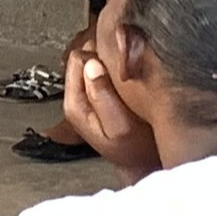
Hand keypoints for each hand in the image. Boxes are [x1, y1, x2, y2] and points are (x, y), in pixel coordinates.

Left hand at [62, 33, 158, 179]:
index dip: (100, 56)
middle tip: (127, 72)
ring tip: (132, 75)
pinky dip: (119, 66)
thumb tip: (92, 65)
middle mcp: (77, 95)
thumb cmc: (134, 148)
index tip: (120, 67)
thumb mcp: (120, 127)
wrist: (142, 162)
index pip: (78, 59)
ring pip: (96, 57)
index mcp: (75, 103)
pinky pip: (107, 65)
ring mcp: (89, 91)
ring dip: (114, 60)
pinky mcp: (102, 89)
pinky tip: (133, 77)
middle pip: (85, 54)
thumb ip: (103, 97)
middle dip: (106, 55)